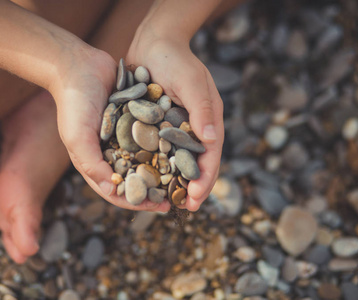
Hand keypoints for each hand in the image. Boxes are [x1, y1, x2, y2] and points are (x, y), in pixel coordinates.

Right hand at [49, 47, 170, 212]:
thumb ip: (91, 163)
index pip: (118, 191)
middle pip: (137, 178)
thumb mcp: (77, 136)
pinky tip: (184, 146)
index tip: (161, 206)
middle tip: (179, 195)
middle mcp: (112, 153)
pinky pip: (152, 135)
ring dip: (164, 168)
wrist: (79, 66)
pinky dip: (165, 143)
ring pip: (148, 158)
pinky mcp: (135, 120)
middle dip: (156, 189)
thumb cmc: (74, 104)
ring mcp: (124, 136)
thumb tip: (113, 189)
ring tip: (186, 176)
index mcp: (96, 162)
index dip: (138, 201)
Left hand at [126, 31, 223, 211]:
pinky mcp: (156, 124)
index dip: (205, 178)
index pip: (210, 155)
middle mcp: (193, 127)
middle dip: (191, 186)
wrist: (153, 41)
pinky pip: (157, 149)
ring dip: (173, 181)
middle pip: (195, 163)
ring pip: (176, 160)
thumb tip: (212, 141)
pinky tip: (144, 178)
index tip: (197, 198)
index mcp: (207, 120)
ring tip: (165, 201)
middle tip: (184, 208)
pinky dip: (155, 165)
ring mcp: (175, 127)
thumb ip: (201, 108)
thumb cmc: (176, 59)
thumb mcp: (191, 81)